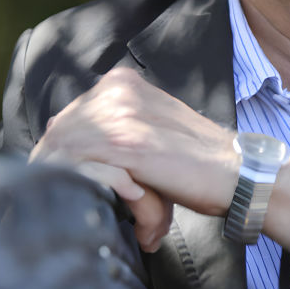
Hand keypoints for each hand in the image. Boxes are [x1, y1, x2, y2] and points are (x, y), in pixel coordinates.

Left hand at [29, 67, 239, 234]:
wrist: (235, 172)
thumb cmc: (192, 162)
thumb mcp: (149, 131)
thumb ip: (113, 131)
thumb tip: (60, 145)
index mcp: (121, 84)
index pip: (68, 117)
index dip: (57, 151)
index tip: (57, 178)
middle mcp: (118, 91)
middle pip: (60, 131)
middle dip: (55, 166)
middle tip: (61, 196)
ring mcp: (122, 115)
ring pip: (65, 148)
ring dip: (64, 180)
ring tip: (73, 205)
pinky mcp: (129, 144)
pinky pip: (81, 164)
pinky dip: (80, 186)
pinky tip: (89, 203)